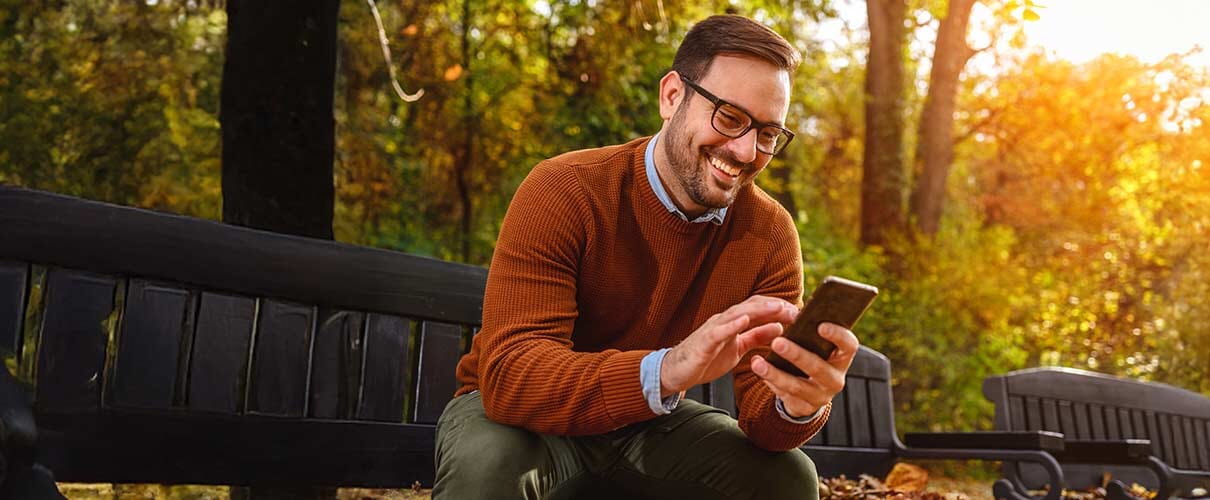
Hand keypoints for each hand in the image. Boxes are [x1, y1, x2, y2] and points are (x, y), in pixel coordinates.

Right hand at [660, 296, 797, 397]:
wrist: (677, 371)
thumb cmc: (707, 358)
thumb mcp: (738, 348)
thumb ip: (757, 336)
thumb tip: (779, 327)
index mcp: (734, 322)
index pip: (760, 309)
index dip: (780, 308)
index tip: (800, 312)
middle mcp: (725, 320)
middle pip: (752, 306)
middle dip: (775, 306)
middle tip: (796, 309)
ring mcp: (713, 329)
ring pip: (738, 314)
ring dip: (759, 309)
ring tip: (778, 307)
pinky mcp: (704, 342)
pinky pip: (718, 331)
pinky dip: (732, 324)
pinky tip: (744, 319)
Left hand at [749, 322, 858, 417]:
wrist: (811, 391)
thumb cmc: (813, 356)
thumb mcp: (817, 345)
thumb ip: (811, 331)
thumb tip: (793, 311)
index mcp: (842, 358)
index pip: (849, 345)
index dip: (838, 336)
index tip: (820, 326)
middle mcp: (835, 379)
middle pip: (818, 367)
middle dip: (796, 355)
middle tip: (777, 342)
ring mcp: (820, 396)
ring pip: (796, 385)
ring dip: (775, 373)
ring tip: (757, 362)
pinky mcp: (803, 407)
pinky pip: (784, 395)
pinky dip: (770, 382)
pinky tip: (759, 371)